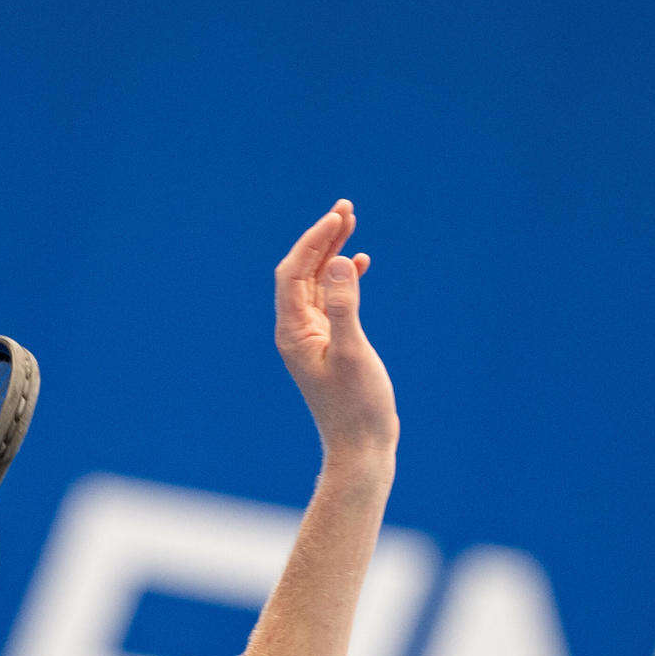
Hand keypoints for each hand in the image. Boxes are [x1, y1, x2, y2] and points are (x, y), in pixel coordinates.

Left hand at [274, 200, 397, 463]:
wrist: (361, 447)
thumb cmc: (357, 407)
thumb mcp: (353, 353)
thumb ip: (345, 306)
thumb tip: (338, 262)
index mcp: (293, 331)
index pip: (294, 273)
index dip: (313, 241)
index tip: (337, 218)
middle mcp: (297, 330)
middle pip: (303, 272)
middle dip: (322, 238)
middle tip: (345, 208)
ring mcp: (313, 337)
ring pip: (317, 283)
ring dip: (332, 253)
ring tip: (351, 222)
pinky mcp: (330, 344)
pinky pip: (331, 300)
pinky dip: (343, 278)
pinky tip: (359, 262)